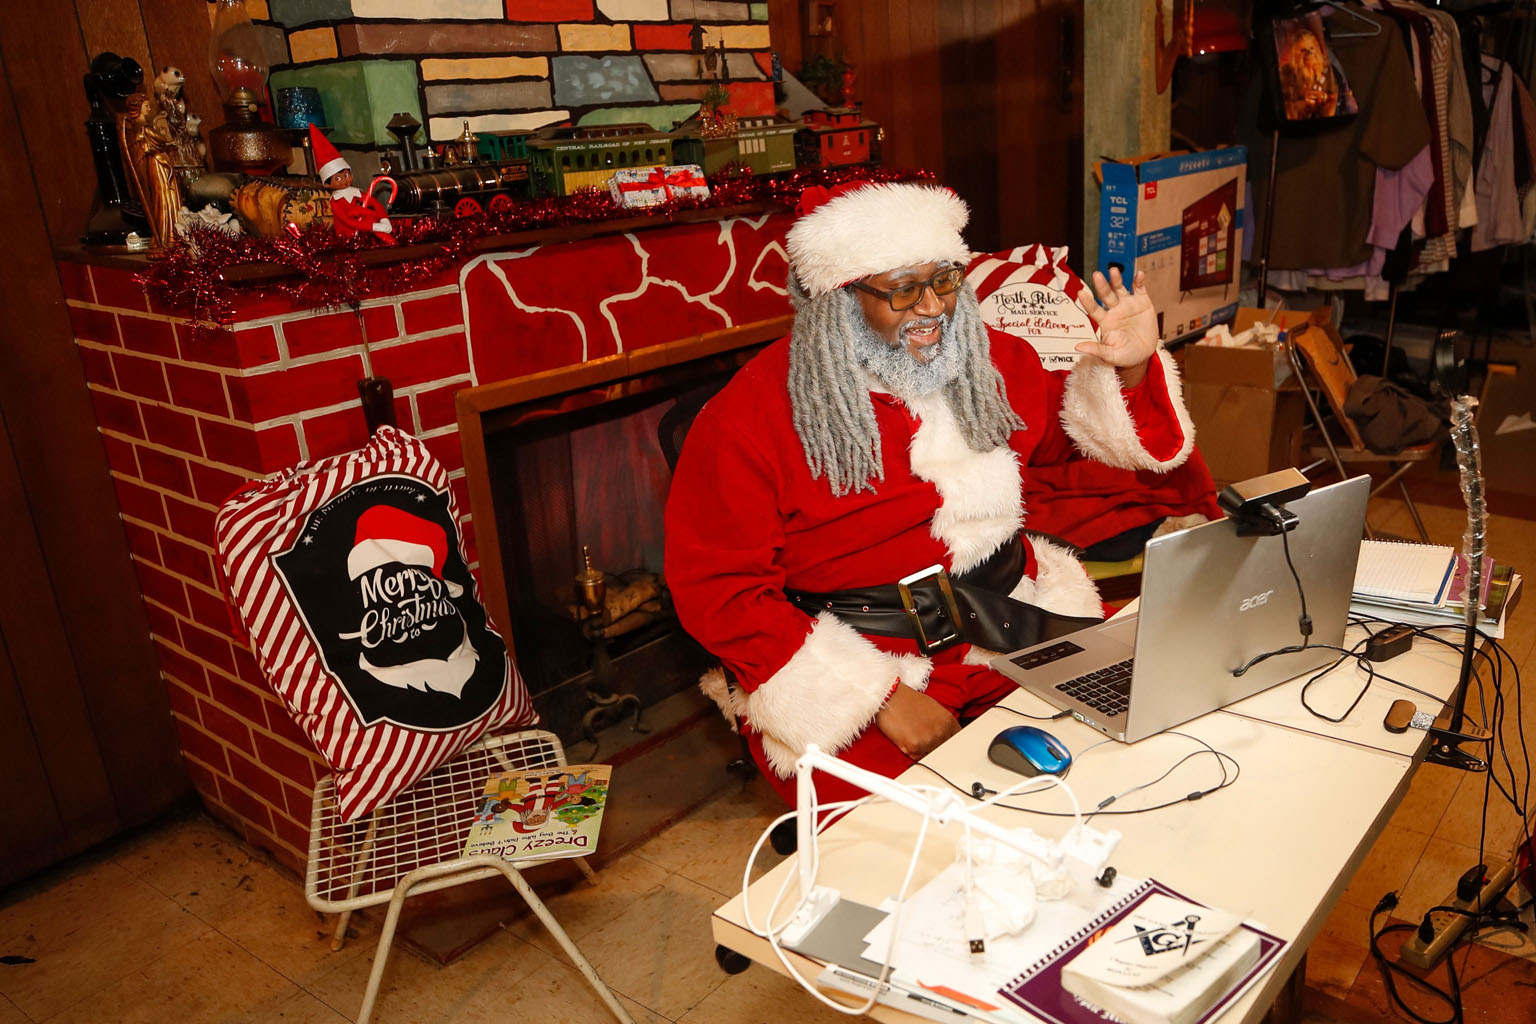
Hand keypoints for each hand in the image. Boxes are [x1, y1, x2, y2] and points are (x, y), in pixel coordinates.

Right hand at [876, 684, 959, 759]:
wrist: (890, 696)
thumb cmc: (908, 700)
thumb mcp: (934, 708)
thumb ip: (942, 724)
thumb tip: (946, 736)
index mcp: (948, 721)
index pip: (956, 741)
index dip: (948, 744)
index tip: (943, 745)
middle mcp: (941, 731)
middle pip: (942, 750)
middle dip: (933, 747)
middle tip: (921, 736)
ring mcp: (929, 740)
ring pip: (929, 754)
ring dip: (921, 749)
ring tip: (912, 733)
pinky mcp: (915, 746)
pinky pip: (916, 757)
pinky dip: (910, 751)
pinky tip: (905, 736)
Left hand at [1076, 267, 1158, 387]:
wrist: (1145, 354)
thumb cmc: (1125, 355)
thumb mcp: (1111, 355)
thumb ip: (1096, 350)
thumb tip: (1077, 347)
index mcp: (1105, 321)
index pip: (1093, 309)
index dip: (1088, 302)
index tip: (1081, 293)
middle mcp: (1114, 309)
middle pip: (1106, 295)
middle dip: (1101, 285)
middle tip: (1096, 275)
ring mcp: (1127, 304)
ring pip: (1120, 288)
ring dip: (1116, 279)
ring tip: (1113, 271)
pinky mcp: (1142, 302)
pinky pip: (1139, 289)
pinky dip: (1139, 281)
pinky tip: (1138, 274)